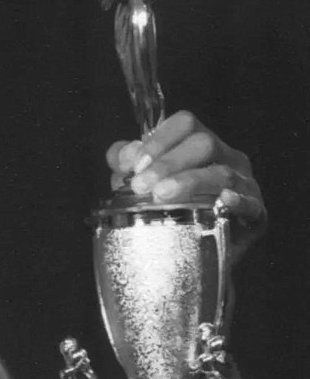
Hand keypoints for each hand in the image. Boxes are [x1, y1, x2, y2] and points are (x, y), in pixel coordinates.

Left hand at [106, 111, 264, 233]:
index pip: (185, 124)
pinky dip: (236, 201)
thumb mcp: (144, 184)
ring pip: (222, 172)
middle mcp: (227, 158)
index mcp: (201, 144)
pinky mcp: (257, 213)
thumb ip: (129, 166)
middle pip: (204, 143)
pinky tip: (221, 201)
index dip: (160, 140)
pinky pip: (251, 203)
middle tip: (141, 186)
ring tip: (161, 195)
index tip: (136, 165)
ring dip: (190, 181)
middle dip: (169, 163)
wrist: (197, 254)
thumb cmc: (171, 210)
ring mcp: (245, 183)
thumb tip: (122, 156)